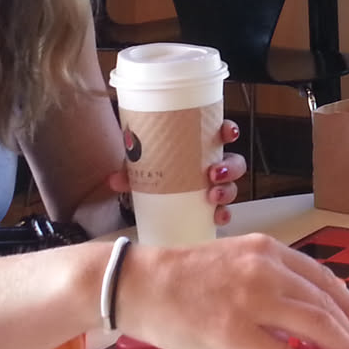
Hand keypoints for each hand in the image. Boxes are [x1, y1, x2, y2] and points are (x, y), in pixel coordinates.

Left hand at [106, 120, 246, 225]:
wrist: (149, 199)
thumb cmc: (153, 171)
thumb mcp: (140, 165)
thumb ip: (129, 169)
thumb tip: (114, 179)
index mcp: (200, 145)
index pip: (222, 133)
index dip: (229, 131)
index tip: (226, 134)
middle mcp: (212, 165)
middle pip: (234, 162)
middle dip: (230, 167)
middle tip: (214, 173)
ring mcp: (214, 187)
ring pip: (232, 187)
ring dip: (227, 190)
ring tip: (213, 196)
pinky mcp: (210, 208)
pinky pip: (224, 211)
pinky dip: (223, 214)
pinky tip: (217, 217)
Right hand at [114, 232, 348, 348]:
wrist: (137, 283)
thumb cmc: (182, 277)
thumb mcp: (234, 262)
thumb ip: (269, 280)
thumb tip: (305, 312)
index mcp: (266, 250)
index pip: (322, 279)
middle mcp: (264, 269)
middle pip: (326, 304)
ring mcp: (250, 300)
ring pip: (315, 325)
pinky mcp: (233, 331)